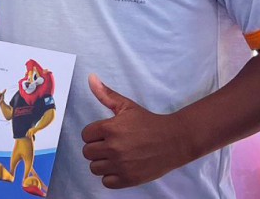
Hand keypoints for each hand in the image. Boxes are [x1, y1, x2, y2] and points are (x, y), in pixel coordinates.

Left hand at [81, 74, 192, 188]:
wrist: (174, 141)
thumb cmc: (149, 122)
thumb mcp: (127, 106)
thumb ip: (106, 94)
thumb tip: (90, 78)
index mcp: (111, 128)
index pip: (85, 135)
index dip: (94, 134)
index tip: (104, 134)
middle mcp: (114, 147)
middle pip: (87, 152)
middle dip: (96, 148)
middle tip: (110, 145)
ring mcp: (121, 165)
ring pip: (94, 168)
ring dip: (102, 163)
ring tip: (114, 156)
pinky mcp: (128, 179)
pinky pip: (106, 182)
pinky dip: (111, 176)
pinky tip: (119, 167)